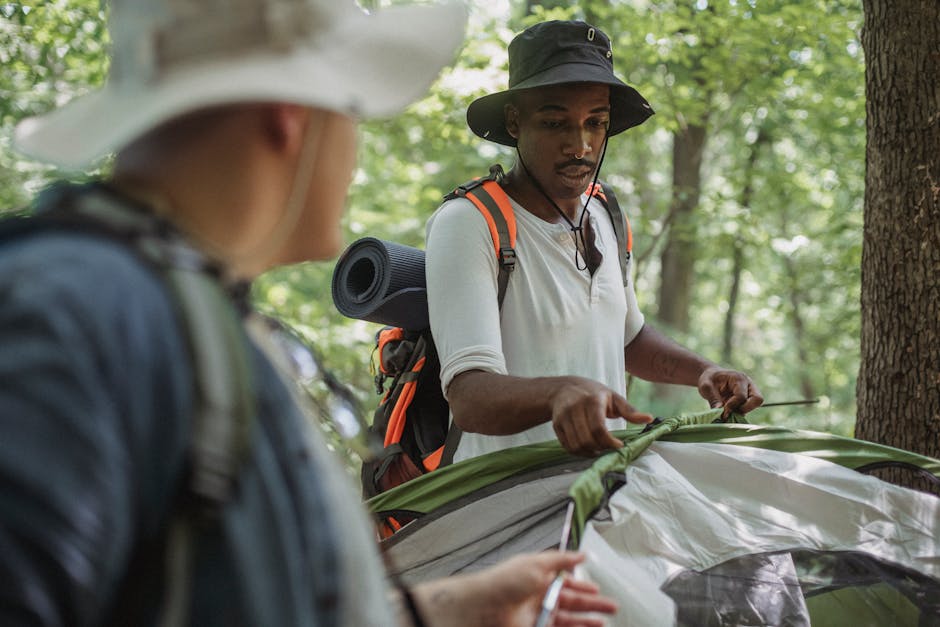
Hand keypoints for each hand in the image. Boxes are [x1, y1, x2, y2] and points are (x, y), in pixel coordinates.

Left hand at [413, 551, 616, 626]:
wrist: (484, 607)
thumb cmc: (504, 582)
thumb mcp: (536, 562)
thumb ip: (561, 560)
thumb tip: (580, 555)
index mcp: (539, 577)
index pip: (566, 582)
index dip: (583, 585)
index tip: (597, 589)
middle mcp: (539, 597)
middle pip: (571, 602)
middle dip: (592, 604)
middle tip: (611, 607)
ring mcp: (538, 616)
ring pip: (568, 620)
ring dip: (587, 621)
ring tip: (603, 622)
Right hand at [550, 377, 651, 455]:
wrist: (563, 388)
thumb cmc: (593, 393)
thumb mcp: (613, 397)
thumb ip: (630, 410)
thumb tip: (649, 419)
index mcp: (591, 400)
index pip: (598, 428)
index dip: (609, 442)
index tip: (619, 445)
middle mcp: (574, 408)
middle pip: (587, 439)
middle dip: (601, 448)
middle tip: (609, 447)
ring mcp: (562, 417)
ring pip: (577, 445)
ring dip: (590, 452)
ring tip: (599, 448)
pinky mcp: (556, 425)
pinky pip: (568, 447)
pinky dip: (580, 452)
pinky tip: (588, 448)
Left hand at [697, 366, 762, 418]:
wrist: (712, 378)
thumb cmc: (709, 379)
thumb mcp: (705, 386)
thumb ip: (712, 399)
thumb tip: (719, 411)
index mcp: (738, 378)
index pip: (741, 396)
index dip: (732, 406)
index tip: (722, 411)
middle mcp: (748, 384)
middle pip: (757, 400)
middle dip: (743, 409)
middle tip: (729, 411)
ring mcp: (750, 391)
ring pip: (755, 405)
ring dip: (741, 411)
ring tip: (727, 411)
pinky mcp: (748, 399)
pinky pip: (749, 409)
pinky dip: (740, 413)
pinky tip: (729, 412)